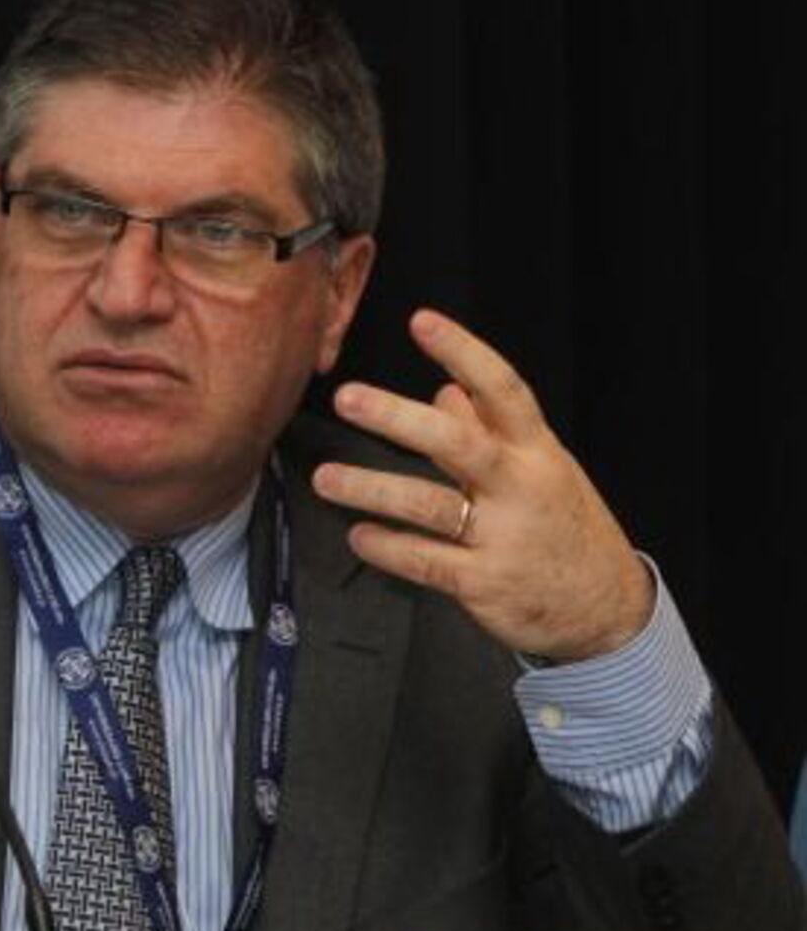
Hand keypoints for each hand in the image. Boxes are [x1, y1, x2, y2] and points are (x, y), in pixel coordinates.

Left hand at [311, 308, 653, 661]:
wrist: (606, 609)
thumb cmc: (563, 526)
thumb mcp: (540, 469)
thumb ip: (490, 429)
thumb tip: (445, 389)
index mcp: (536, 450)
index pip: (502, 389)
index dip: (462, 353)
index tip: (421, 321)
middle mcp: (520, 487)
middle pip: (457, 443)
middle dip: (398, 418)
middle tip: (347, 398)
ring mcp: (503, 537)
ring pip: (428, 505)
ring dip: (370, 488)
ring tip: (324, 478)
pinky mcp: (484, 583)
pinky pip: (424, 561)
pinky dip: (387, 547)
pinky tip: (358, 535)